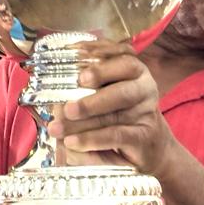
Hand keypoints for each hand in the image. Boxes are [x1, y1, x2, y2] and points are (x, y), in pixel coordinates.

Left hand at [46, 40, 178, 177]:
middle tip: (67, 105)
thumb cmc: (118, 116)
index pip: (123, 57)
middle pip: (121, 89)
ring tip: (57, 128)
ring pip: (113, 116)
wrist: (149, 148)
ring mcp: (146, 113)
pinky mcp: (144, 137)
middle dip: (92, 96)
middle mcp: (144, 88)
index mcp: (133, 71)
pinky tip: (72, 142)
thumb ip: (84, 88)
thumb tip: (54, 96)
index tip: (76, 62)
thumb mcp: (102, 96)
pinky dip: (92, 139)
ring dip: (81, 123)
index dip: (100, 55)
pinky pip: (116, 136)